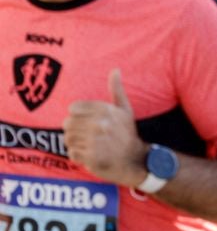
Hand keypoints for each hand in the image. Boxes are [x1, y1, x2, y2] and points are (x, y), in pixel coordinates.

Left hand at [63, 71, 147, 187]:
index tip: (88, 123)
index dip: (78, 116)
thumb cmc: (127, 133)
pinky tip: (90, 155)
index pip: (73, 108)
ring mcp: (95, 140)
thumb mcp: (125, 110)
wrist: (135, 160)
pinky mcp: (92, 156)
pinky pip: (72, 153)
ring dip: (75, 144)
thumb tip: (115, 70)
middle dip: (74, 131)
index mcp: (106, 110)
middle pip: (67, 124)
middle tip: (86, 137)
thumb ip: (117, 90)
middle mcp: (100, 123)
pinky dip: (78, 156)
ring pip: (68, 139)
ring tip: (89, 145)